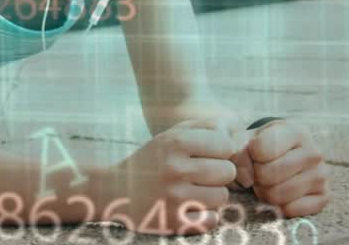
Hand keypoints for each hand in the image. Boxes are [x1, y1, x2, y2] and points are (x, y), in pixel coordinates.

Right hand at [96, 118, 236, 235]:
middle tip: (203, 175)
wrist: (116, 190)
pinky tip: (192, 208)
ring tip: (196, 190)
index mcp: (174, 142)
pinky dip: (206, 216)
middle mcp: (174, 168)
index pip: (225, 145)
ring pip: (222, 197)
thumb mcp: (169, 136)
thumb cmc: (152, 160)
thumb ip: (202, 127)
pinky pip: (212, 220)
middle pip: (227, 171)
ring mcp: (174, 197)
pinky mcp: (175, 222)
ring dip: (213, 195)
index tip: (210, 155)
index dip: (222, 151)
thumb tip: (233, 133)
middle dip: (219, 174)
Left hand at [246, 119, 330, 217]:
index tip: (255, 153)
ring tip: (270, 182)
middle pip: (268, 175)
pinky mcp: (324, 197)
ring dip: (265, 192)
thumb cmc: (265, 145)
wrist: (287, 155)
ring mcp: (321, 176)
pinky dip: (279, 207)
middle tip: (260, 171)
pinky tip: (283, 194)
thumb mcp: (249, 139)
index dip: (250, 155)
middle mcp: (314, 153)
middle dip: (256, 176)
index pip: (261, 150)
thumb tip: (247, 179)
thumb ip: (239, 155)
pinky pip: (291, 210)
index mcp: (296, 132)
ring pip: (277, 195)